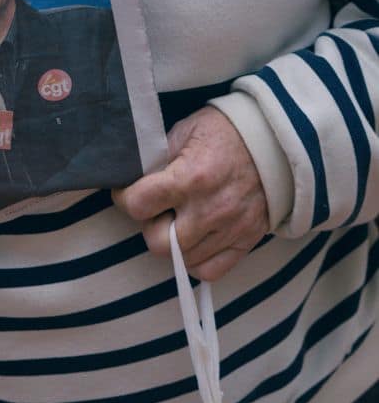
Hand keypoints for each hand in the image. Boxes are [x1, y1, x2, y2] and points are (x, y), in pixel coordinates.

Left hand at [112, 106, 268, 280]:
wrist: (276, 141)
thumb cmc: (226, 131)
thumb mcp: (186, 130)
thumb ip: (159, 158)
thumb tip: (134, 178)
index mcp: (190, 177)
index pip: (138, 205)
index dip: (125, 198)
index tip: (127, 192)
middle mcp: (208, 209)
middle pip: (157, 242)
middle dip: (149, 224)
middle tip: (156, 208)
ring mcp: (229, 229)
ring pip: (181, 259)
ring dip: (172, 241)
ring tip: (178, 218)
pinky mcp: (245, 242)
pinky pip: (210, 271)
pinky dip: (196, 260)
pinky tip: (193, 239)